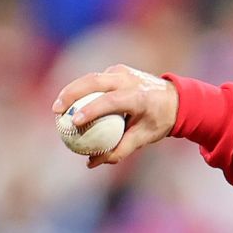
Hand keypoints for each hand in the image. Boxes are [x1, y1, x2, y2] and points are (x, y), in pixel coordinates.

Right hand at [52, 64, 177, 168]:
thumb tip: (92, 162)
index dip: (91, 110)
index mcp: (139, 96)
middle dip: (71, 94)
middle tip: (57, 111)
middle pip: (94, 82)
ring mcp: (122, 72)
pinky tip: (68, 103)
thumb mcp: (144, 138)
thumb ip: (120, 150)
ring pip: (90, 78)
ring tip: (57, 107)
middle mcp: (129, 80)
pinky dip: (80, 90)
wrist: (176, 99)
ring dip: (71, 90)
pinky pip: (94, 80)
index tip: (74, 121)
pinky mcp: (116, 70)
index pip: (111, 101)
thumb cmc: (159, 121)